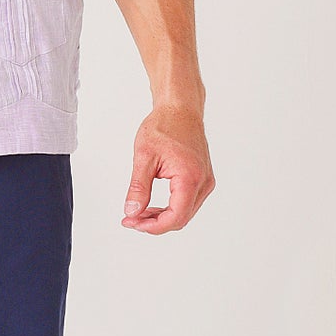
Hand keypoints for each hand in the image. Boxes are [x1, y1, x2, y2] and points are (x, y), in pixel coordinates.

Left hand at [122, 105, 213, 233]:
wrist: (181, 109)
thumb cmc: (165, 126)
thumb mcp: (144, 157)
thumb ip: (139, 188)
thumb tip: (132, 211)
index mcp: (190, 177)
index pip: (176, 217)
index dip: (153, 226)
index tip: (132, 222)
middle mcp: (203, 182)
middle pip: (181, 219)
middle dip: (154, 223)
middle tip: (130, 219)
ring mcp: (205, 181)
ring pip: (185, 213)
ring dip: (162, 217)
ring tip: (138, 212)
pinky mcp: (202, 179)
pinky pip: (187, 203)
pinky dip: (170, 208)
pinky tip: (152, 206)